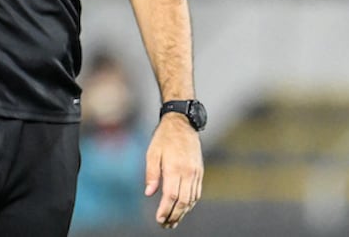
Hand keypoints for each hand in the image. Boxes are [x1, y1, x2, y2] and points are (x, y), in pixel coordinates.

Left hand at [144, 114, 202, 228]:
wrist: (182, 124)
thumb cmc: (164, 138)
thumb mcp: (152, 153)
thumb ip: (151, 174)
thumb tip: (149, 193)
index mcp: (175, 168)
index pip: (171, 196)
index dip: (165, 210)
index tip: (159, 219)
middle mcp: (188, 172)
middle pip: (183, 201)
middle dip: (174, 216)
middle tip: (165, 225)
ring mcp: (196, 173)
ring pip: (192, 199)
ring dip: (183, 213)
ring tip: (173, 221)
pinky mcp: (199, 172)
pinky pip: (197, 192)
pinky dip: (190, 203)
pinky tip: (183, 209)